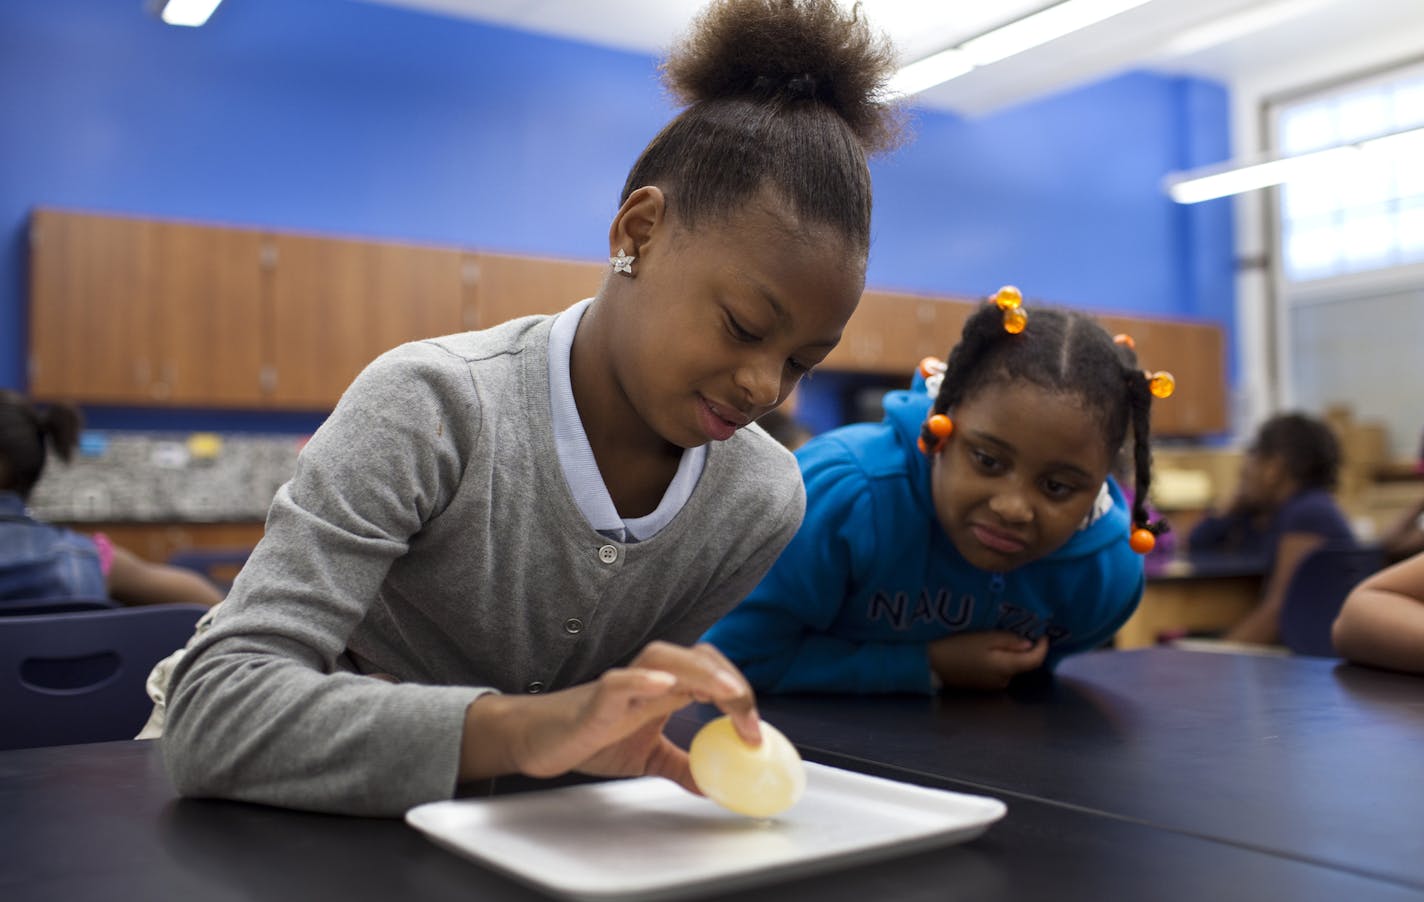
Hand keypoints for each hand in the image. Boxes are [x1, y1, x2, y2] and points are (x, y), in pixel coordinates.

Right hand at [459, 641, 758, 793]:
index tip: (755, 733)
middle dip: (729, 682)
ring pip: (665, 657)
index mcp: (664, 688)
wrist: (539, 739)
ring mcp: (623, 685)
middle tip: (749, 721)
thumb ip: (683, 764)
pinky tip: (666, 684)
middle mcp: (648, 679)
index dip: (739, 695)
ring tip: (726, 693)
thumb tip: (715, 785)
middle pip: (697, 657)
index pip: (712, 672)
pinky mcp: (596, 700)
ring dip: (700, 672)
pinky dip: (643, 679)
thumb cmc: (590, 736)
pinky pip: (620, 681)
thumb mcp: (648, 756)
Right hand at [928, 631, 1048, 689]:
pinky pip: (997, 671)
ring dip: (1009, 654)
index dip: (1043, 646)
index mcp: (1006, 668)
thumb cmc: (957, 646)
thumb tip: (1029, 644)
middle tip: (1016, 629)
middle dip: (1023, 648)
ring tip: (997, 637)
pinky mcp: (981, 685)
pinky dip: (997, 660)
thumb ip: (1009, 640)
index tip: (1042, 632)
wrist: (929, 664)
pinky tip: (984, 650)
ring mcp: (991, 685)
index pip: (1035, 661)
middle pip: (1022, 664)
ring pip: (1009, 667)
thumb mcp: (984, 637)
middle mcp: (1003, 680)